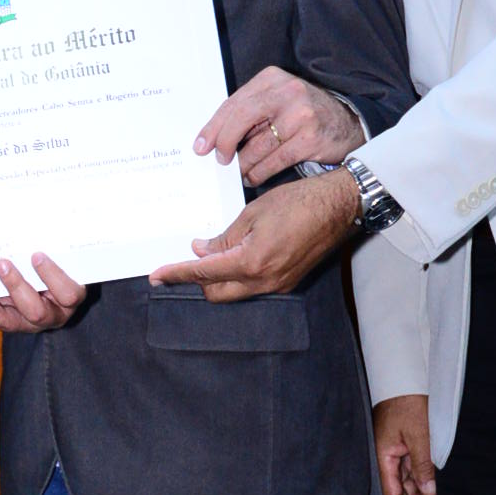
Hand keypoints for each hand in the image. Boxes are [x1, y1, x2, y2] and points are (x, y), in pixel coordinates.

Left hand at [0, 253, 85, 334]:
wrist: (52, 288)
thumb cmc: (60, 265)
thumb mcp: (63, 259)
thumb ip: (54, 248)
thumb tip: (35, 219)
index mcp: (69, 298)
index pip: (69, 294)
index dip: (53, 276)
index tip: (37, 255)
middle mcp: (51, 314)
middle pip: (36, 311)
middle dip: (16, 286)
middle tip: (1, 263)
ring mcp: (27, 322)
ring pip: (7, 321)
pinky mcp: (7, 322)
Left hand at [150, 170, 361, 299]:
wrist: (338, 207)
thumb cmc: (297, 202)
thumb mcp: (252, 214)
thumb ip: (224, 237)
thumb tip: (201, 250)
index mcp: (251, 262)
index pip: (203, 273)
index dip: (177, 274)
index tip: (157, 276)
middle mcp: (264, 281)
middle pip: (216, 292)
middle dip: (197, 280)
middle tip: (182, 262)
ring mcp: (278, 285)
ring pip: (234, 292)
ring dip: (217, 279)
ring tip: (208, 256)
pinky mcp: (287, 282)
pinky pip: (252, 287)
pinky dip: (237, 276)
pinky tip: (234, 256)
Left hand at [195, 67, 363, 187]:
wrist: (347, 124)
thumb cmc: (304, 114)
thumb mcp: (277, 101)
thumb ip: (250, 113)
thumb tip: (215, 138)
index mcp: (272, 79)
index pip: (234, 103)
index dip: (213, 127)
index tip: (201, 146)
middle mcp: (287, 92)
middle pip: (242, 118)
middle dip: (224, 143)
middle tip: (220, 161)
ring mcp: (300, 114)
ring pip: (257, 146)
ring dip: (244, 165)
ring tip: (241, 172)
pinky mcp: (310, 138)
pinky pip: (274, 161)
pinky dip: (260, 173)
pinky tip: (255, 176)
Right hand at [374, 394, 437, 494]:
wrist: (405, 380)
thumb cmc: (408, 402)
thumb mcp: (418, 434)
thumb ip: (422, 464)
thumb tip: (429, 492)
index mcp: (383, 458)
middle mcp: (386, 460)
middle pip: (400, 493)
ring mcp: (395, 455)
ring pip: (408, 486)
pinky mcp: (403, 450)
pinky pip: (412, 473)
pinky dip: (424, 485)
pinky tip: (437, 493)